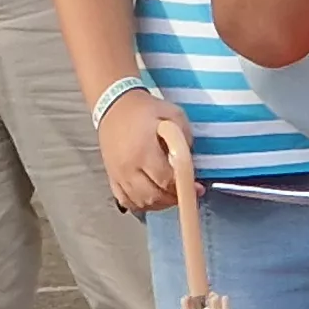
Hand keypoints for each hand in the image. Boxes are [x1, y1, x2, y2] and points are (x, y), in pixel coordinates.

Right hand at [99, 88, 181, 211]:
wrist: (114, 105)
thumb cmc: (144, 110)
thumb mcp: (172, 113)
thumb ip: (185, 137)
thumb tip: (191, 160)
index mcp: (144, 151)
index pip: (165, 180)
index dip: (183, 187)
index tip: (197, 188)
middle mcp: (128, 167)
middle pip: (153, 196)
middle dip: (173, 198)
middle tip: (185, 192)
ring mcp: (118, 174)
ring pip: (140, 202)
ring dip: (159, 203)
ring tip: (170, 194)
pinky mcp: (112, 177)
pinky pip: (126, 201)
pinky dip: (141, 204)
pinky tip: (151, 196)